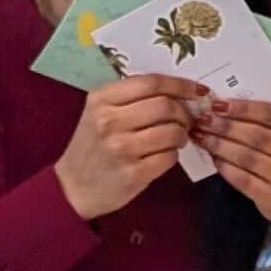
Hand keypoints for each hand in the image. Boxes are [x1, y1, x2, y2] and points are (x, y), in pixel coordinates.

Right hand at [55, 75, 207, 221]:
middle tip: (186, 120)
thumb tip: (176, 91)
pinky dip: (173, 155)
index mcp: (102, 100)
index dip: (180, 84)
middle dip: (184, 112)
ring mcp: (121, 148)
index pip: (151, 83)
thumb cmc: (92, 146)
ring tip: (176, 138)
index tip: (196, 90)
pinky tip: (164, 155)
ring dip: (182, 134)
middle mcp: (110, 121)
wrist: (73, 187)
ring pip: (172, 131)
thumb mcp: (98, 112)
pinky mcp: (133, 173)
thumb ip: (130, 98)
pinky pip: (169, 157)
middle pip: (166, 105)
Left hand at [191, 99, 270, 228]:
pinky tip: (214, 159)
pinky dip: (226, 168)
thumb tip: (227, 107)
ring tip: (203, 137)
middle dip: (227, 126)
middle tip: (204, 120)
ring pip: (249, 158)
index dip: (244, 108)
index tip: (218, 104)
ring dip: (222, 146)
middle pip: (259, 136)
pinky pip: (244, 180)